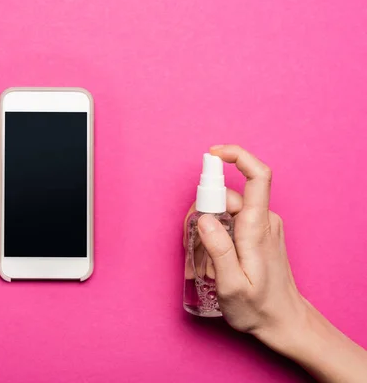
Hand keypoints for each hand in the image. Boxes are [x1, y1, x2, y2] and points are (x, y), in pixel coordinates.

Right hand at [185, 145, 308, 339]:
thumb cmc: (258, 308)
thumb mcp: (232, 285)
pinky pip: (232, 219)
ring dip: (209, 225)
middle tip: (192, 239)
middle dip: (203, 208)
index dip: (236, 156)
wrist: (284, 322)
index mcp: (256, 228)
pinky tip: (213, 255)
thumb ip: (218, 249)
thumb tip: (204, 216)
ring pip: (227, 208)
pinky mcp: (259, 233)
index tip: (212, 154)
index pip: (257, 176)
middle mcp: (263, 221)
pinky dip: (217, 230)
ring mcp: (263, 226)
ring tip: (204, 257)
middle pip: (228, 195)